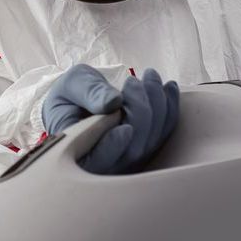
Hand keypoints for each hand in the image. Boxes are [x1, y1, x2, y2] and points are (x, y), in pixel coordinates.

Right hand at [42, 64, 179, 175]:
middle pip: (130, 150)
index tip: (124, 127)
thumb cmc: (70, 95)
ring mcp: (128, 160)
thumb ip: (88, 92)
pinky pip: (163, 133)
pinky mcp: (145, 149)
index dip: (111, 148)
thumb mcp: (71, 86)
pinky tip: (169, 86)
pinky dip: (170, 108)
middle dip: (139, 111)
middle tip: (133, 81)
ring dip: (157, 105)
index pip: (95, 161)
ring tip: (149, 75)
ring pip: (150, 141)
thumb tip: (112, 102)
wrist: (80, 101)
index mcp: (77, 153)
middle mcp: (105, 165)